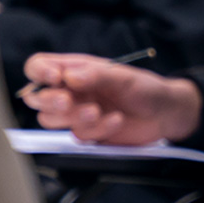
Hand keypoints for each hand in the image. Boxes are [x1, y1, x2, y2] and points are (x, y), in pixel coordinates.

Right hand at [22, 52, 202, 144]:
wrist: (165, 114)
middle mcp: (70, 91)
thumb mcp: (123, 76)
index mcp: (74, 70)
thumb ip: (96, 75)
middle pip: (37, 98)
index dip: (39, 73)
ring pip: (50, 120)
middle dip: (49, 101)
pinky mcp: (87, 133)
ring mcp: (76, 113)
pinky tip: (116, 121)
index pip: (38, 67)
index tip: (55, 78)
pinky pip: (78, 135)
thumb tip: (69, 76)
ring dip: (72, 117)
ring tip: (98, 112)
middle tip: (68, 101)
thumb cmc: (145, 88)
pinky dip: (97, 129)